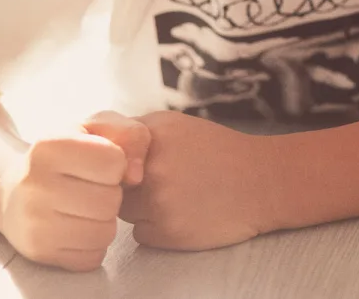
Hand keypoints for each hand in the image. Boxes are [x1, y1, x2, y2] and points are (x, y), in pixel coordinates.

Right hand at [0, 110, 151, 271]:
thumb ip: (129, 135)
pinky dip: (94, 245)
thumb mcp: (95, 129)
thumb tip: (136, 176)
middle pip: (110, 201)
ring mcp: (33, 223)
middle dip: (111, 194)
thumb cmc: (64, 156)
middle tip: (93, 189)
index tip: (99, 164)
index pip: (113, 162)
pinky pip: (92, 257)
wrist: (11, 191)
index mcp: (49, 147)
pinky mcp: (39, 252)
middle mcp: (34, 185)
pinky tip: (79, 228)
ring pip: (104, 232)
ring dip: (105, 221)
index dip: (116, 163)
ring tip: (87, 208)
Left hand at [119, 110, 280, 250]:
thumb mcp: (175, 125)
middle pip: (113, 185)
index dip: (119, 161)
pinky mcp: (168, 232)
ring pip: (124, 212)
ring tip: (178, 196)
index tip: (138, 163)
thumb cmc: (217, 151)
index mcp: (152, 134)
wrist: (262, 181)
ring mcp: (159, 201)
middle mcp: (152, 166)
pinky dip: (157, 228)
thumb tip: (96, 148)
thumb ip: (135, 133)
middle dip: (132, 186)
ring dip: (143, 209)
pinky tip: (184, 214)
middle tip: (167, 180)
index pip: (106, 153)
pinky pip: (140, 234)